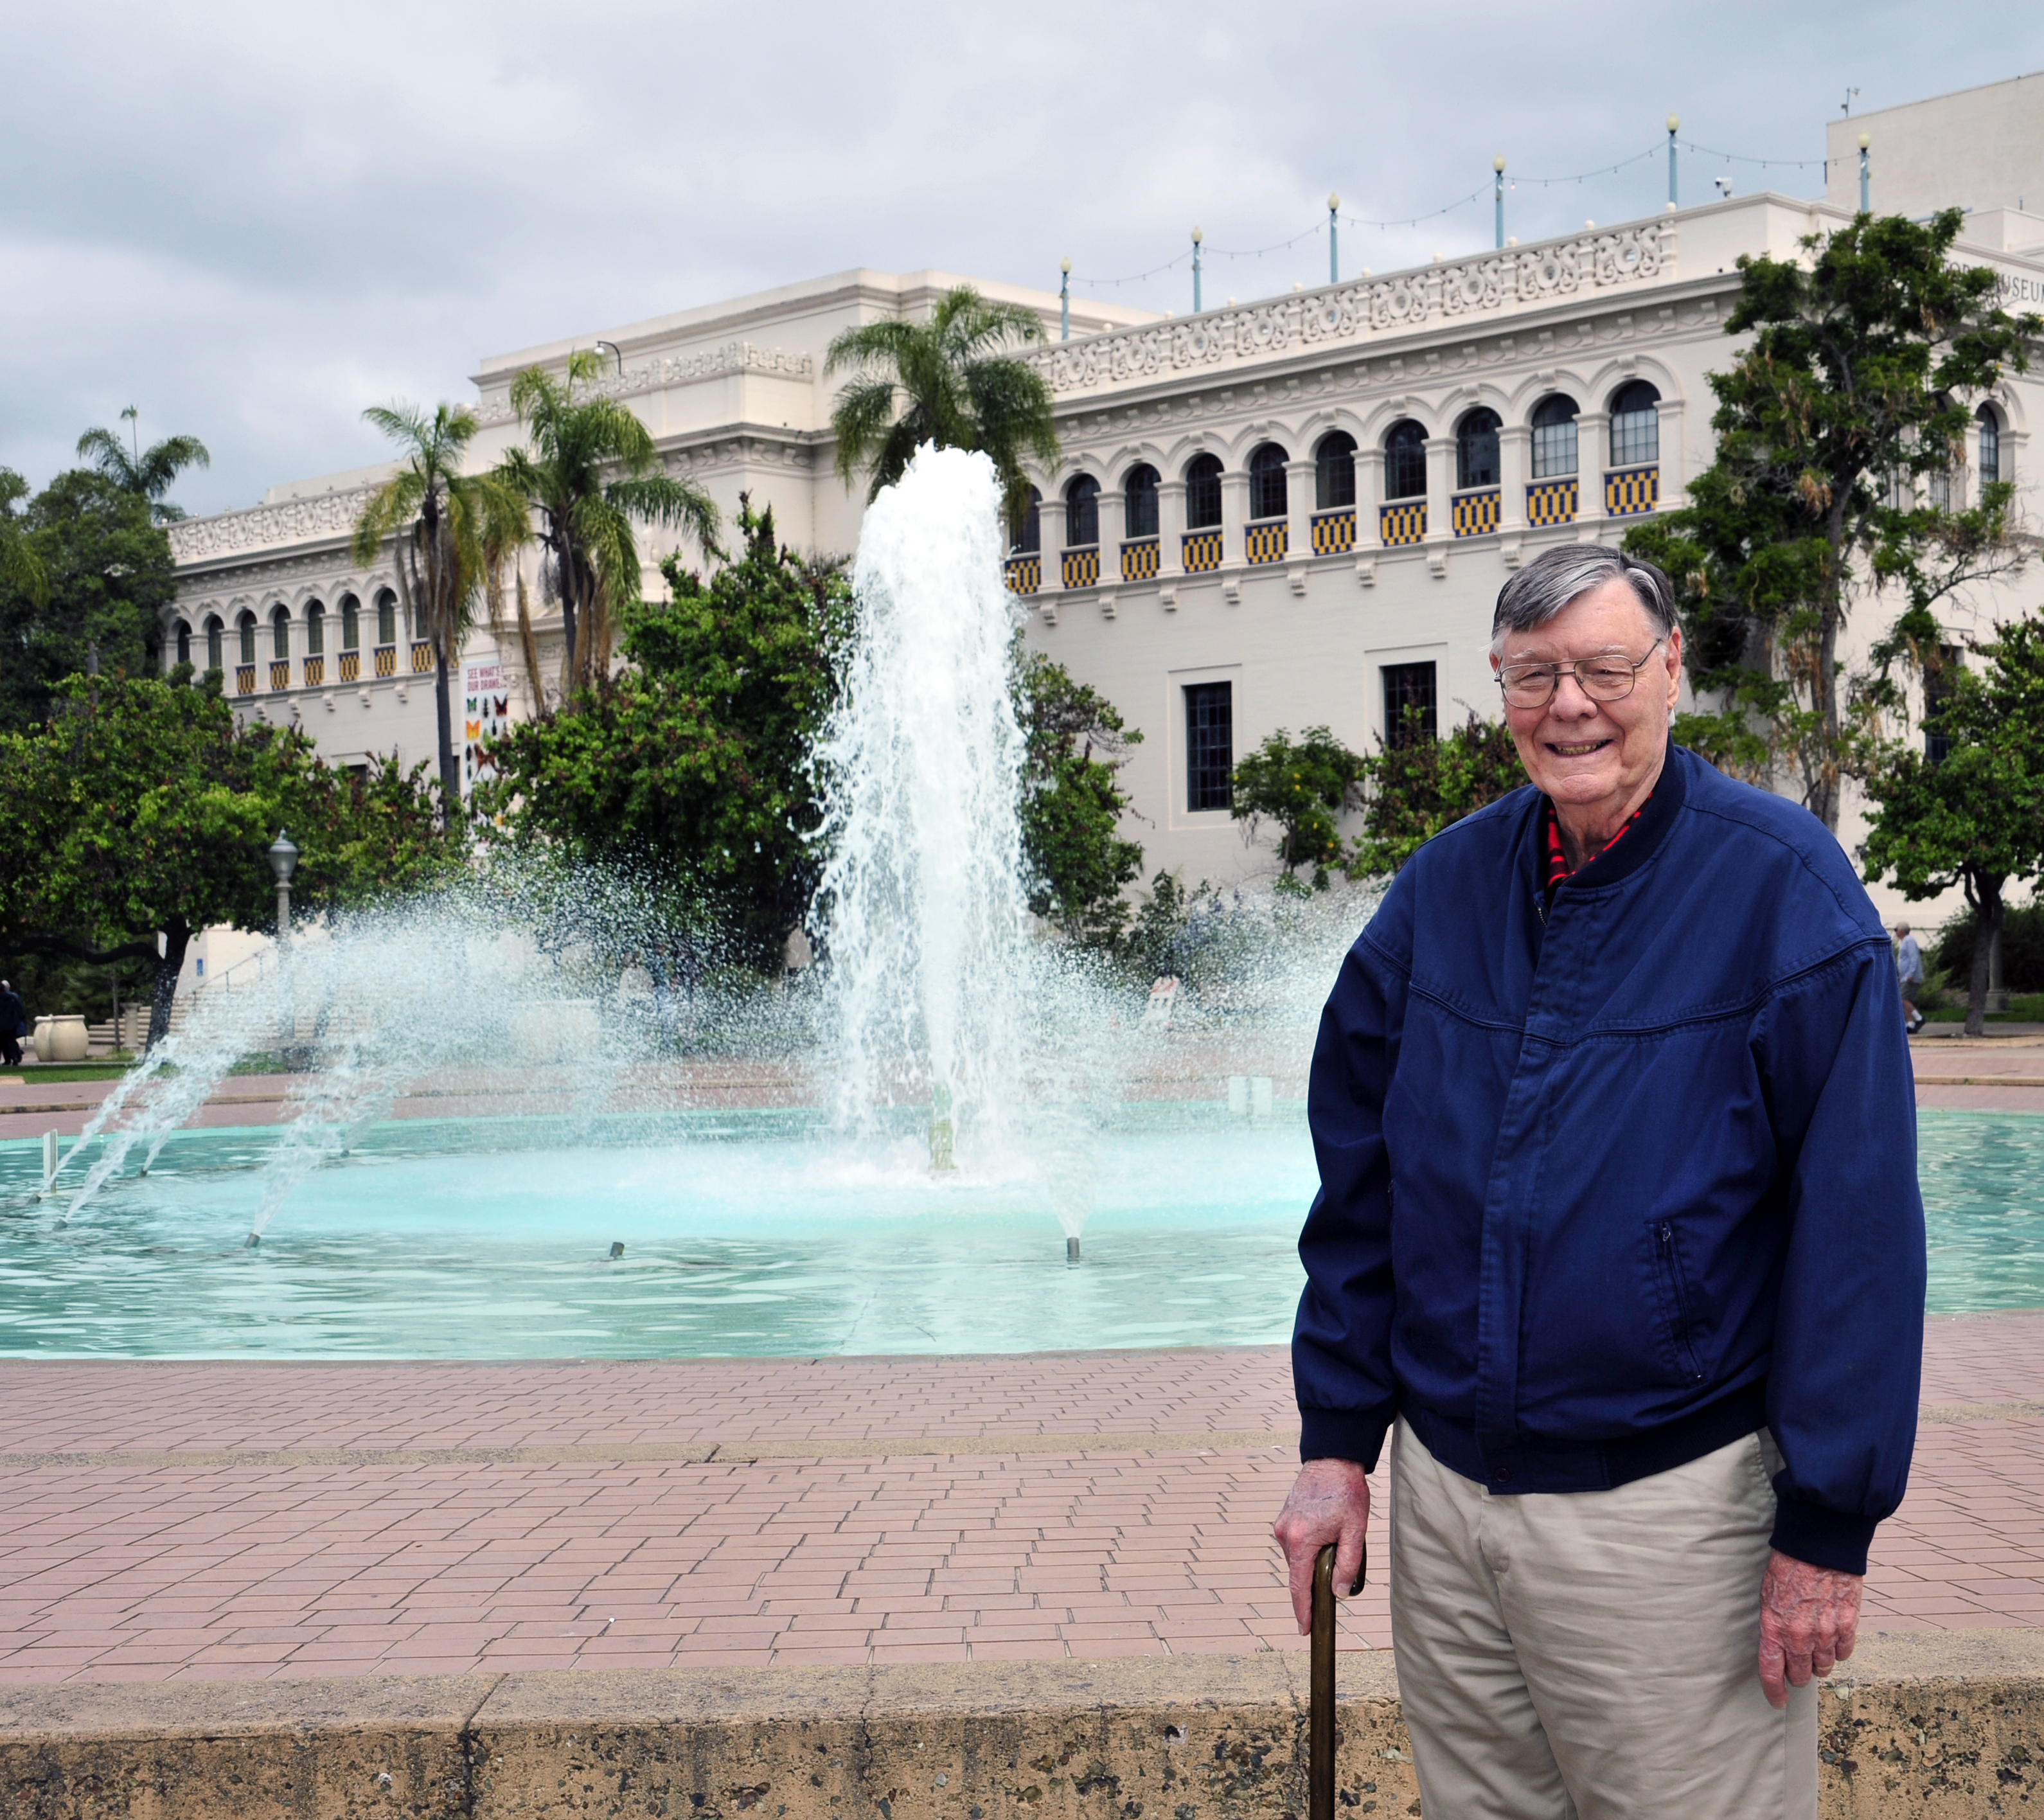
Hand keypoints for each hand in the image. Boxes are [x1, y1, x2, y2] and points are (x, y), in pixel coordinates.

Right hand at [1272, 1458, 1370, 1633]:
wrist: (1332, 1459)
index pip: (1299, 1586)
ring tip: (1336, 1548)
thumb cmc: (1346, 1492)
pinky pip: (1294, 1545)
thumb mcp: (1355, 1531)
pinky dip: (1307, 1550)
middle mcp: (1285, 1534)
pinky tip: (1325, 1539)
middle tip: (1336, 1583)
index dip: (1302, 1611)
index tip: (1305, 1629)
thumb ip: (1348, 1565)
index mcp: (1301, 1540)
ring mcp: (1282, 1524)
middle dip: (1313, 1583)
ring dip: (1312, 1563)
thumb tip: (1339, 1593)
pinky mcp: (1284, 1518)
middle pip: (1298, 1573)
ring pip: (1297, 1559)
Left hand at [1756, 1549, 1862, 1708]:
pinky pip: (1844, 1653)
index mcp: (1774, 1628)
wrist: (1818, 1547)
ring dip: (1818, 1662)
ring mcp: (1826, 1634)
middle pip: (1800, 1674)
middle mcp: (1800, 1637)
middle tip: (1797, 1664)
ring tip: (1815, 1648)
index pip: (1771, 1672)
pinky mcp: (1848, 1627)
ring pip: (1824, 1667)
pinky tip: (1834, 1639)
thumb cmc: (1788, 1566)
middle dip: (1797, 1673)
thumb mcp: (1767, 1595)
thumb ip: (1773, 1625)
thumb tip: (1778, 1647)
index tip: (1777, 1701)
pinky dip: (1839, 1651)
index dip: (1774, 1691)